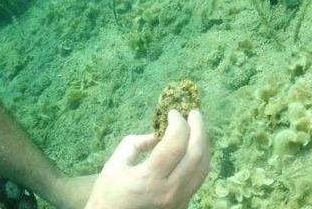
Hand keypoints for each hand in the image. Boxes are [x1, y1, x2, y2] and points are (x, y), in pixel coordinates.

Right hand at [84, 110, 209, 208]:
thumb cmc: (109, 192)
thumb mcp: (115, 163)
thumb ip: (136, 143)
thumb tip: (157, 134)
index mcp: (149, 179)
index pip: (174, 145)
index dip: (177, 124)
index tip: (172, 111)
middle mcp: (169, 191)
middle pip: (195, 155)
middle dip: (198, 128)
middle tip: (193, 113)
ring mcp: (179, 200)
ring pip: (203, 168)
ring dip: (203, 144)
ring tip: (197, 127)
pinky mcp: (183, 205)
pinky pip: (198, 178)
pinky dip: (199, 159)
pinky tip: (193, 147)